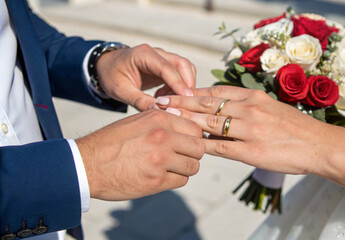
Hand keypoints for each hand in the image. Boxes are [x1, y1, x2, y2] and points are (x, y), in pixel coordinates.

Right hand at [76, 110, 204, 200]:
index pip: (195, 129)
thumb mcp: (137, 121)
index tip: (186, 144)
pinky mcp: (156, 181)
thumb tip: (186, 125)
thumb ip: (163, 121)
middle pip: (199, 148)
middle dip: (192, 153)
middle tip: (181, 156)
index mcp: (159, 119)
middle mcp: (163, 137)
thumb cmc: (111, 142)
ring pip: (193, 166)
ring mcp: (160, 160)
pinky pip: (181, 180)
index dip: (193, 138)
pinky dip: (175, 179)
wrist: (86, 164)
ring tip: (170, 167)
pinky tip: (161, 175)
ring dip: (185, 168)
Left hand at [96, 44, 196, 110]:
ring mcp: (163, 57)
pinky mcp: (166, 65)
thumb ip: (140, 101)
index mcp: (143, 55)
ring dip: (185, 85)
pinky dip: (180, 86)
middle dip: (187, 84)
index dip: (178, 83)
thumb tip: (158, 112)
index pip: (167, 68)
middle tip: (186, 103)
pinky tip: (165, 98)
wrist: (106, 66)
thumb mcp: (121, 91)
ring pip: (185, 68)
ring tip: (172, 102)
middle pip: (182, 64)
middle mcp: (156, 53)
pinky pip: (181, 74)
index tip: (187, 98)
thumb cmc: (111, 76)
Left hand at [156, 86, 328, 174]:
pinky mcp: (251, 151)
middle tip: (161, 100)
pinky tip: (188, 143)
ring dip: (186, 120)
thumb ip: (248, 105)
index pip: (217, 91)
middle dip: (182, 102)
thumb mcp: (272, 107)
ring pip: (210, 123)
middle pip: (208, 104)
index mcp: (254, 97)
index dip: (194, 91)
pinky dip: (202, 144)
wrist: (319, 145)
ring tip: (166, 118)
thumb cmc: (295, 127)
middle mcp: (250, 109)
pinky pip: (220, 147)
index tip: (177, 91)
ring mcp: (249, 130)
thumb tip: (224, 106)